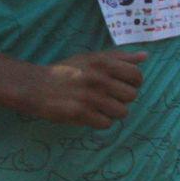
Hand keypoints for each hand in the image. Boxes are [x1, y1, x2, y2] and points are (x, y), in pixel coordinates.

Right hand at [18, 50, 147, 128]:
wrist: (35, 86)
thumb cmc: (65, 71)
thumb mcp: (90, 58)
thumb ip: (118, 57)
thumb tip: (145, 57)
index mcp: (102, 63)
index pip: (136, 76)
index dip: (133, 83)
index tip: (121, 85)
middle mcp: (98, 78)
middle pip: (131, 96)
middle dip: (121, 98)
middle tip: (106, 96)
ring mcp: (90, 97)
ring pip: (121, 112)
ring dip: (111, 112)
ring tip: (97, 106)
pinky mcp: (80, 113)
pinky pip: (106, 123)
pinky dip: (99, 121)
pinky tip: (89, 114)